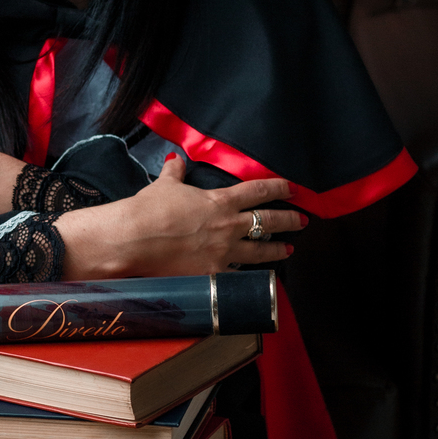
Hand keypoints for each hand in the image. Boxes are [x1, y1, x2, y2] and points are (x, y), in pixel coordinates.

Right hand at [55, 153, 306, 278]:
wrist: (135, 239)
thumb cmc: (149, 210)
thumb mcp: (164, 186)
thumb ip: (175, 174)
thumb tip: (177, 161)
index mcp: (219, 201)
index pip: (257, 191)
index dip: (278, 188)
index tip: (291, 189)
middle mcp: (228, 226)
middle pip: (268, 220)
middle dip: (289, 220)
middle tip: (302, 221)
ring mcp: (223, 252)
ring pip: (260, 250)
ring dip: (277, 249)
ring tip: (288, 250)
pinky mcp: (213, 274)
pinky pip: (239, 273)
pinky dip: (251, 274)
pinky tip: (260, 277)